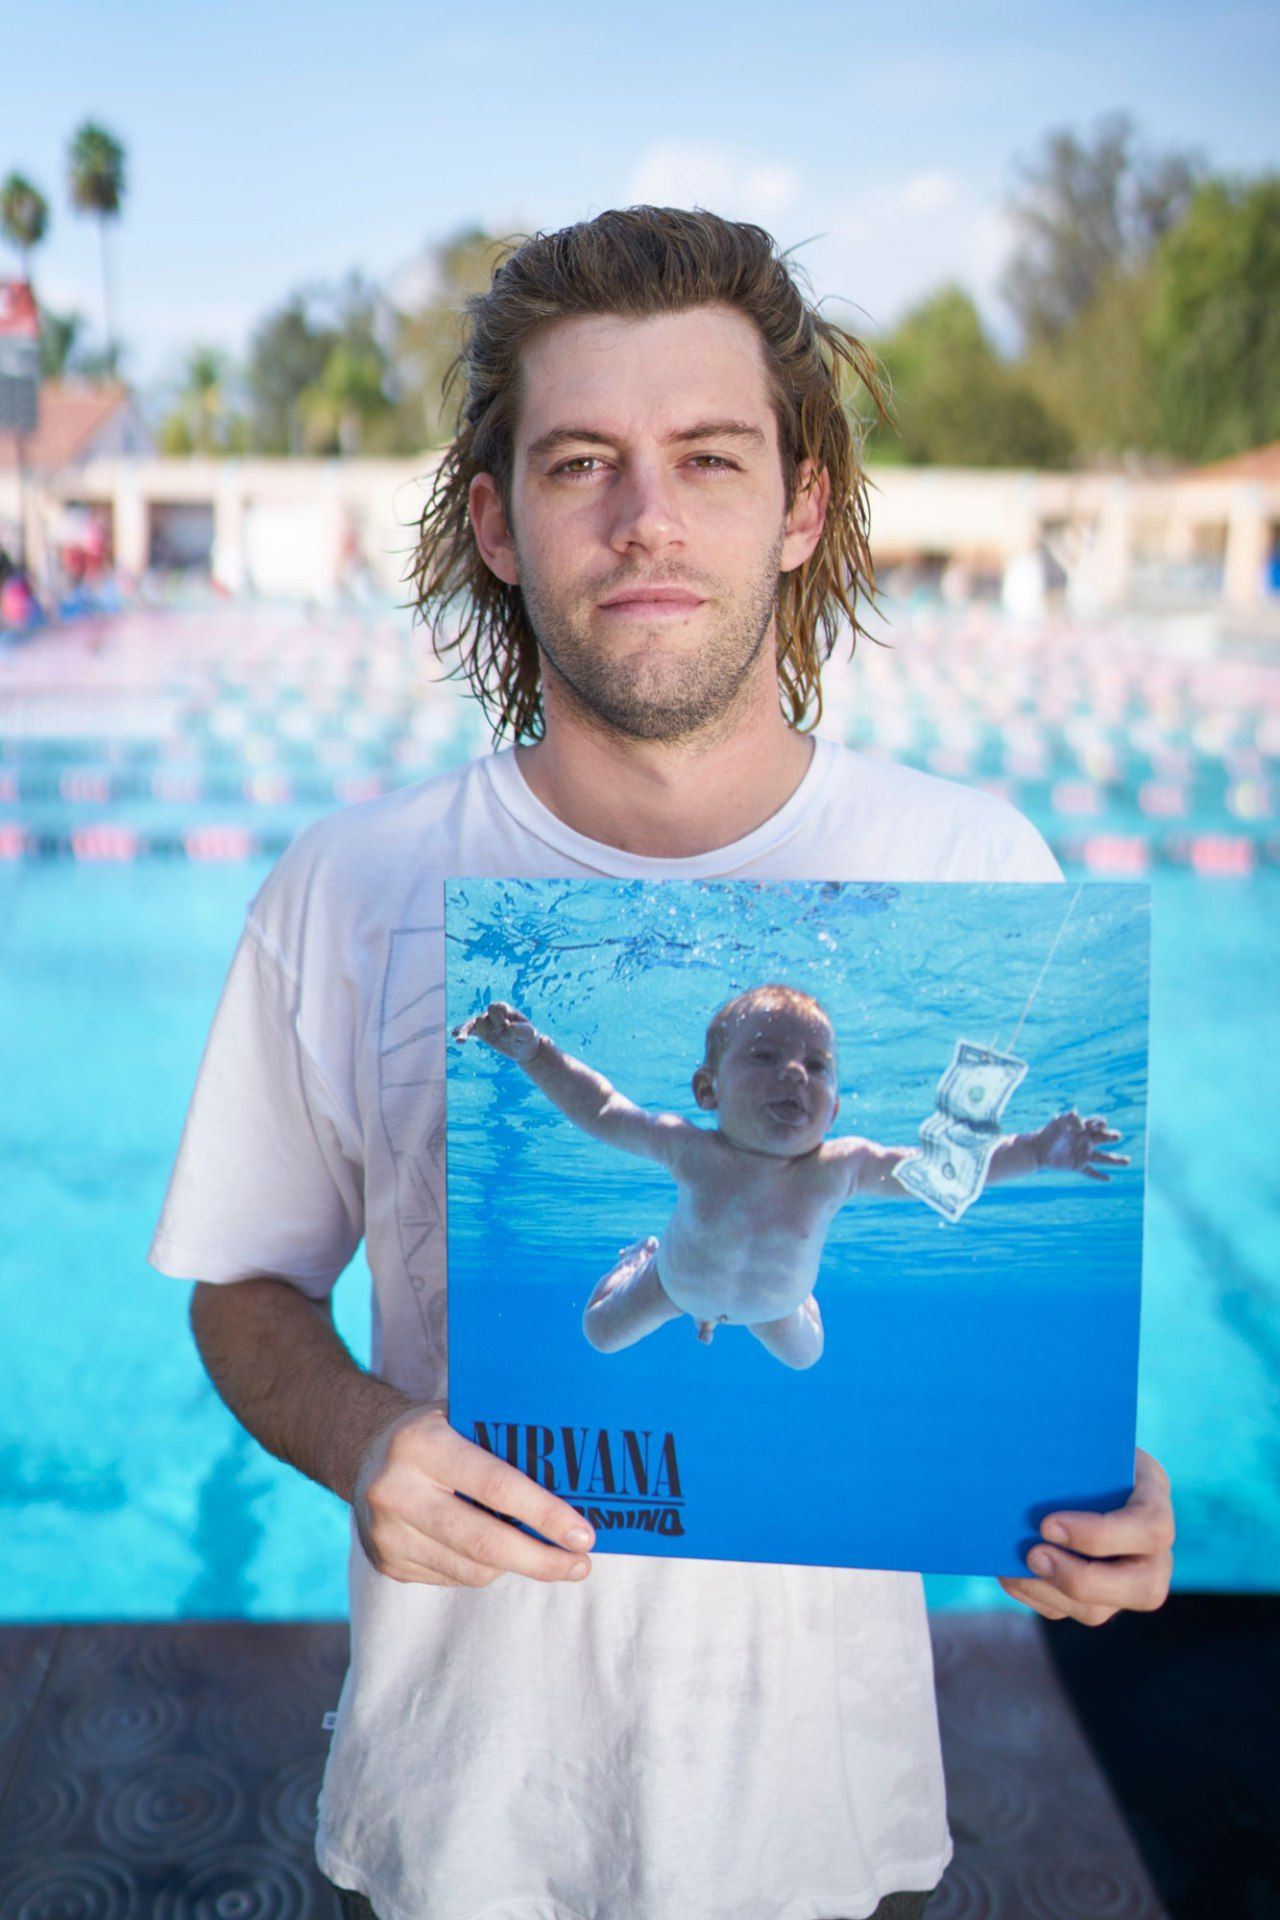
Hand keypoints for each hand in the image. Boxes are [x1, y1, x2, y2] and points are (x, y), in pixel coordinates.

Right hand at [354, 1405, 593, 1587]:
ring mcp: (387, 1533)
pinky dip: (484, 1569)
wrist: (360, 1449)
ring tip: (551, 1559)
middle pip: (485, 1542)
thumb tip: (574, 1478)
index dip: (544, 1514)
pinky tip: (501, 1554)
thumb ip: (503, 1439)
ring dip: (518, 1567)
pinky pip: (453, 1578)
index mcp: (422, 1444)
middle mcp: (397, 1491)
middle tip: (581, 1565)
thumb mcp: (461, 1415)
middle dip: (541, 1559)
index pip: (495, 1486)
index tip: (583, 1535)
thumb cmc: (433, 1429)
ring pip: (471, 1569)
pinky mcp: (387, 1563)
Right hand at [453, 1000, 541, 1063]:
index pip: (496, 1008)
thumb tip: (503, 1033)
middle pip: (484, 1017)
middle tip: (505, 1037)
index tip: (508, 1026)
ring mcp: (486, 1024)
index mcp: (504, 1009)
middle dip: (491, 1027)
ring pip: (472, 1024)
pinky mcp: (481, 1034)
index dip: (500, 1018)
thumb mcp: (528, 1033)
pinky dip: (462, 1034)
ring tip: (460, 1040)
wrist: (525, 1048)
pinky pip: (470, 1032)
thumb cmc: (527, 1037)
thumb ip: (517, 1030)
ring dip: (466, 1031)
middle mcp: (492, 1014)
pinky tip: (455, 1038)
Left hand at [998, 1448, 1173, 1625]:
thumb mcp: (1085, 1437)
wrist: (1083, 1466)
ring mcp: (1129, 1581)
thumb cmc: (1082, 1447)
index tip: (1047, 1524)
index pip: (1149, 1529)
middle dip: (1082, 1578)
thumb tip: (1024, 1456)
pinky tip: (1010, 1574)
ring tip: (1012, 1565)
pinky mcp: (1099, 1599)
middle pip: (1144, 1588)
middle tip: (1033, 1554)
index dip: (1100, 1535)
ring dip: (1050, 1591)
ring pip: (1100, 1611)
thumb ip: (1068, 1450)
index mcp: (1155, 1501)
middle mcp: (1155, 1553)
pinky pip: (1069, 1613)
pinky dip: (1036, 1597)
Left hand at [1034, 1110, 1129, 1180]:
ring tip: (1127, 1162)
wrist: (1037, 1149)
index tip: (1098, 1125)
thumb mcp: (1059, 1121)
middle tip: (1117, 1136)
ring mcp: (1083, 1154)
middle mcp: (1086, 1141)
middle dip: (1112, 1137)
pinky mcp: (1078, 1166)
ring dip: (1116, 1160)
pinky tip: (1108, 1179)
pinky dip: (1099, 1176)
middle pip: (1105, 1139)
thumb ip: (1071, 1118)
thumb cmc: (1049, 1133)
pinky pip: (1091, 1172)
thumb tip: (1082, 1127)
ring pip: (1103, 1158)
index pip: (1098, 1124)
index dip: (1100, 1123)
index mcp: (1083, 1128)